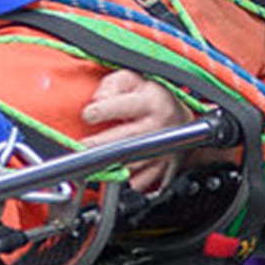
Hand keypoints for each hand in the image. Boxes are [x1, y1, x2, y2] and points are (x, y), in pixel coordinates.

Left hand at [79, 70, 185, 193]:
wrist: (182, 120)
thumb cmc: (150, 98)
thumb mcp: (133, 80)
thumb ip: (112, 85)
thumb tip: (98, 99)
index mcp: (151, 101)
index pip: (125, 105)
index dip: (104, 110)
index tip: (88, 114)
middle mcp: (158, 127)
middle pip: (128, 139)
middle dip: (102, 144)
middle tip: (82, 147)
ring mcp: (162, 150)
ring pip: (133, 163)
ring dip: (110, 166)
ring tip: (91, 164)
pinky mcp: (162, 169)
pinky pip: (142, 182)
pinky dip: (125, 184)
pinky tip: (110, 179)